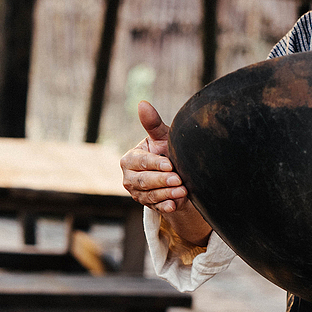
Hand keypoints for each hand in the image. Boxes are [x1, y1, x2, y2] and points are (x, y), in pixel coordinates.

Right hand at [120, 103, 211, 246]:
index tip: (170, 165)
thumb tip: (142, 103)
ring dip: (167, 194)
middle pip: (144, 181)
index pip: (141, 162)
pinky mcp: (148, 205)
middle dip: (162, 180)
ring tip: (182, 191)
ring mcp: (137, 193)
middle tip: (179, 180)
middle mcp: (129, 178)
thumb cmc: (166, 149)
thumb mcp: (162, 137)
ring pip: (150, 196)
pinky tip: (174, 205)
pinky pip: (156, 208)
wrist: (176, 172)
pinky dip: (165, 206)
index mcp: (129, 159)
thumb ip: (152, 123)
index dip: (155, 164)